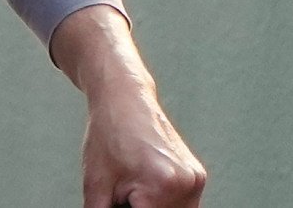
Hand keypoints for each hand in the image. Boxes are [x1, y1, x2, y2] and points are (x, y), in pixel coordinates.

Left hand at [59, 10, 207, 207]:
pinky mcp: (197, 176)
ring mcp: (195, 180)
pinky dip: (165, 207)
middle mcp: (186, 184)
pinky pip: (184, 207)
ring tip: (133, 195)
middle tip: (126, 199)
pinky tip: (144, 193)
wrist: (124, 96)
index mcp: (161, 186)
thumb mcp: (96, 188)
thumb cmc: (108, 135)